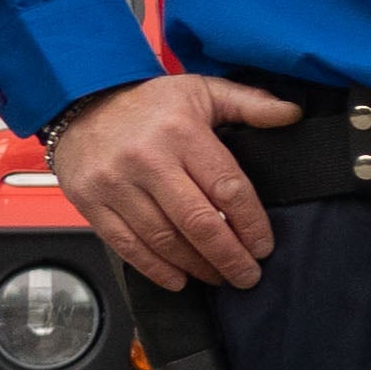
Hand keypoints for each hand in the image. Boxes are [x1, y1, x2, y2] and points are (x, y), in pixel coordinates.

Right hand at [51, 72, 298, 290]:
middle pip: (198, 222)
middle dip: (229, 257)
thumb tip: (291, 113)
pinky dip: (155, 268)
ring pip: (164, 239)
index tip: (264, 246)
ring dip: (196, 266)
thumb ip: (249, 103)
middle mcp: (147, 159)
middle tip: (248, 276)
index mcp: (181, 132)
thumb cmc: (147, 100)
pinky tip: (178, 279)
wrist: (79, 99)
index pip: (228, 188)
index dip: (251, 224)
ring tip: (218, 277)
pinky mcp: (90, 201)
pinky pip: (127, 245)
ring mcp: (115, 183)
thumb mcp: (202, 90)